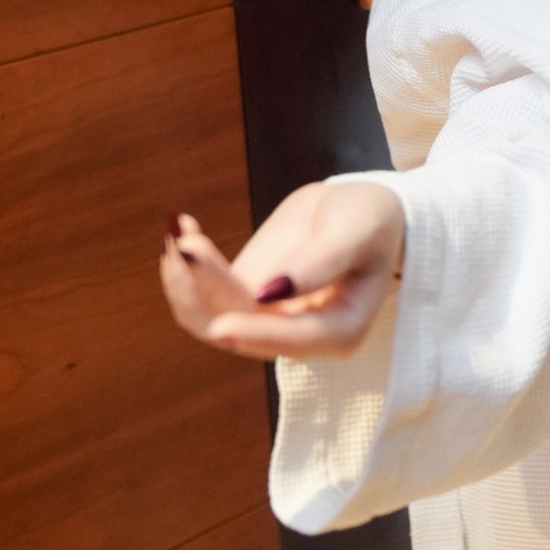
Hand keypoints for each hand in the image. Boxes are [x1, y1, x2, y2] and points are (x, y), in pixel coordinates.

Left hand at [158, 181, 406, 362]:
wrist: (359, 210)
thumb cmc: (371, 219)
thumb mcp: (357, 231)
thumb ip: (320, 262)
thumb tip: (268, 292)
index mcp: (339, 330)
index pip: (292, 340)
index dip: (256, 333)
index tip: (220, 325)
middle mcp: (298, 336)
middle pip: (242, 326)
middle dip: (208, 288)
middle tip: (186, 242)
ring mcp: (266, 319)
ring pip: (211, 317)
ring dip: (186, 281)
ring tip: (177, 231)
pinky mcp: (244, 298)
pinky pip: (205, 296)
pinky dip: (186, 269)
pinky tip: (180, 227)